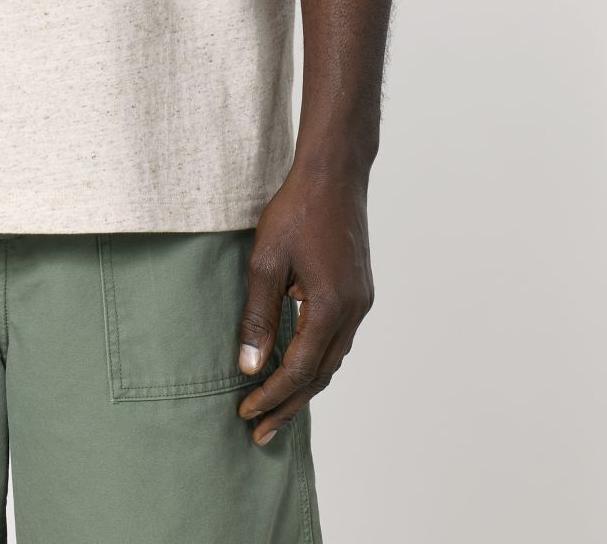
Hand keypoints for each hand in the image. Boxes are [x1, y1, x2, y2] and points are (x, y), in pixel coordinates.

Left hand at [235, 163, 373, 443]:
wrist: (334, 175)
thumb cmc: (296, 210)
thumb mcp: (266, 261)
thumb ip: (258, 316)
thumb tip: (248, 365)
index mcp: (330, 308)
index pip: (299, 370)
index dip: (271, 396)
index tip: (246, 413)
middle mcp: (353, 312)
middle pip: (320, 375)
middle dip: (288, 405)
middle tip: (259, 432)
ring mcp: (360, 302)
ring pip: (332, 360)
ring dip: (303, 386)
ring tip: (275, 408)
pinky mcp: (359, 291)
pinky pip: (338, 340)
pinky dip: (316, 360)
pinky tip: (298, 366)